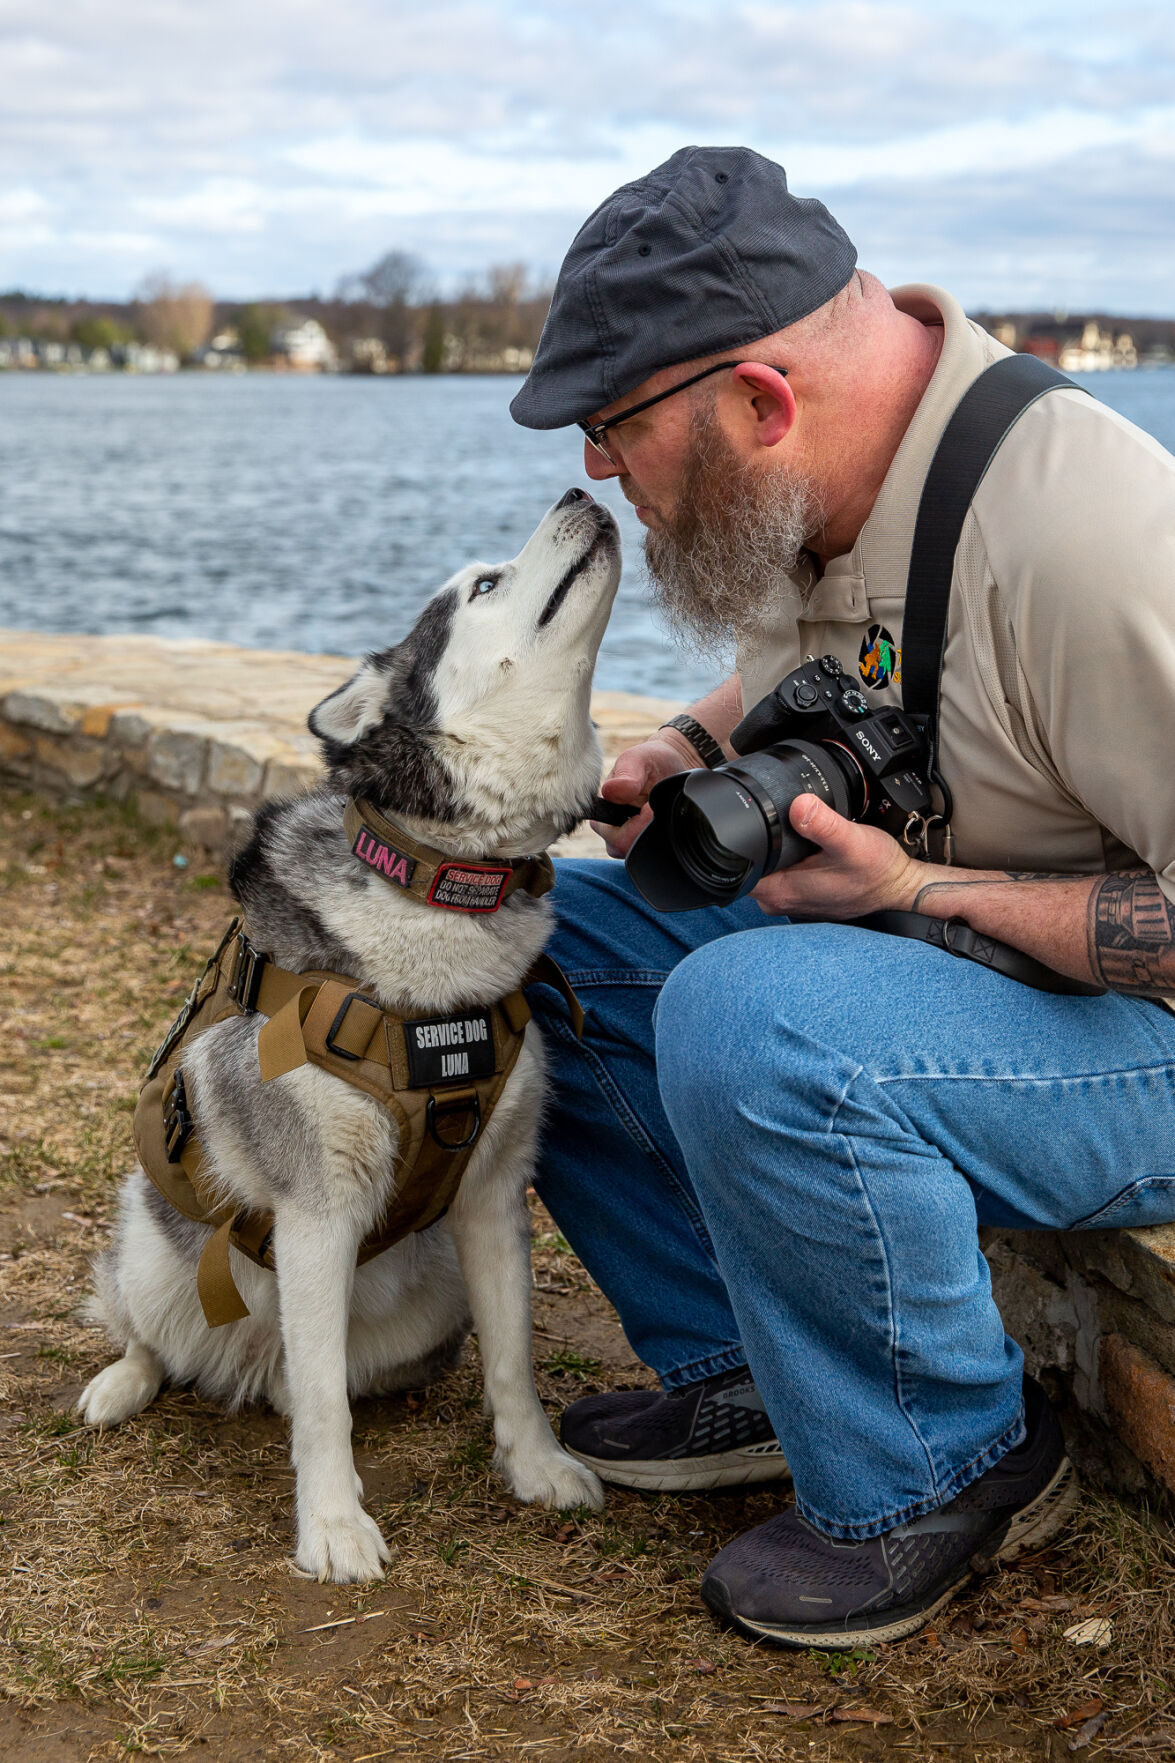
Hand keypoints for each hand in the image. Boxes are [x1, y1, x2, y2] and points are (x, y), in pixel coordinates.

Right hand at [591, 730, 699, 857]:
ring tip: (664, 810)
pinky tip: (669, 818)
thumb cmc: (651, 760)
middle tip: (662, 807)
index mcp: (603, 813)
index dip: (639, 826)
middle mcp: (612, 832)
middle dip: (651, 830)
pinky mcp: (645, 843)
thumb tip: (611, 791)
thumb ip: (627, 774)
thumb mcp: (639, 759)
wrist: (672, 764)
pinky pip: (657, 851)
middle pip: (631, 850)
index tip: (653, 807)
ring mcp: (629, 840)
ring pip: (646, 852)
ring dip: (660, 833)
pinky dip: (668, 837)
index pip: (617, 839)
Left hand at [751, 794, 930, 919]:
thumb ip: (823, 824)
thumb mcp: (851, 841)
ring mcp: (789, 898)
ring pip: (763, 867)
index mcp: (780, 891)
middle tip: (774, 818)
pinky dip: (786, 856)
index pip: (734, 869)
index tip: (745, 819)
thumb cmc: (877, 871)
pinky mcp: (800, 893)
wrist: (898, 886)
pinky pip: (780, 871)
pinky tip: (801, 843)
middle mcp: (779, 899)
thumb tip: (799, 804)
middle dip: (755, 840)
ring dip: (772, 848)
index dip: (733, 842)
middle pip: (745, 865)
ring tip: (791, 830)